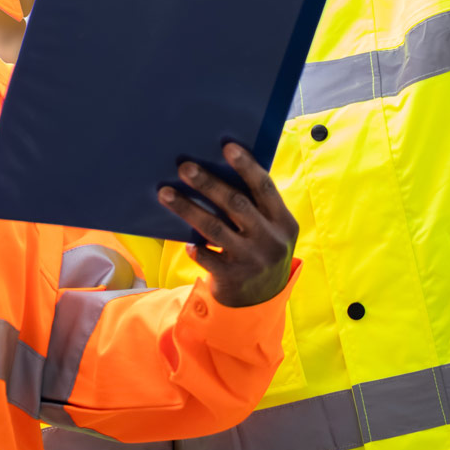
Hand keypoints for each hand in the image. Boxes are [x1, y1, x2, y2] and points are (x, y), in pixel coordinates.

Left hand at [158, 143, 298, 308]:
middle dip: (208, 183)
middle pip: (236, 204)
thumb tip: (218, 169)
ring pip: (214, 228)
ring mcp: (252, 260)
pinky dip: (195, 248)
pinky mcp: (232, 278)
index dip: (247, 166)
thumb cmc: (260, 250)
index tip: (227, 146)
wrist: (260, 303)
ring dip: (187, 208)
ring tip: (165, 193)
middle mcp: (271, 240)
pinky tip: (186, 242)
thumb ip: (255, 206)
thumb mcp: (271, 230)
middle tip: (184, 167)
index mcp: (283, 222)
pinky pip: (207, 257)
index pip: (265, 187)